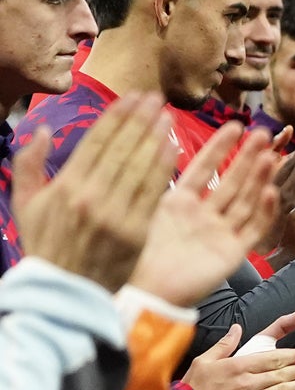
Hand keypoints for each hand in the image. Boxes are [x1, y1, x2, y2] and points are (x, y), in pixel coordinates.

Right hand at [12, 94, 175, 292]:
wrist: (64, 292)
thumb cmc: (46, 246)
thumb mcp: (25, 204)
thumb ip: (29, 164)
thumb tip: (43, 130)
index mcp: (65, 187)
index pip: (96, 142)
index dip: (117, 117)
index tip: (133, 98)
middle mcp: (91, 197)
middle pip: (121, 149)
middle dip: (140, 120)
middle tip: (156, 98)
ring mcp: (115, 215)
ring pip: (140, 167)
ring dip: (156, 138)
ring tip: (167, 116)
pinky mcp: (136, 231)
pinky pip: (153, 193)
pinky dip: (164, 168)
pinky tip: (173, 147)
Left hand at [133, 125, 283, 306]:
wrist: (144, 291)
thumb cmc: (136, 252)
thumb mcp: (146, 207)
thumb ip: (159, 176)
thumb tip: (164, 140)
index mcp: (179, 204)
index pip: (204, 169)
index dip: (219, 148)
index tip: (235, 126)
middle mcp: (203, 217)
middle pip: (232, 183)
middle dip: (248, 158)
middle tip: (265, 133)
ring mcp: (220, 235)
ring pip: (246, 202)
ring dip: (259, 179)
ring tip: (271, 156)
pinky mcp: (232, 253)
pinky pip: (253, 230)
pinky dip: (264, 212)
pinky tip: (270, 192)